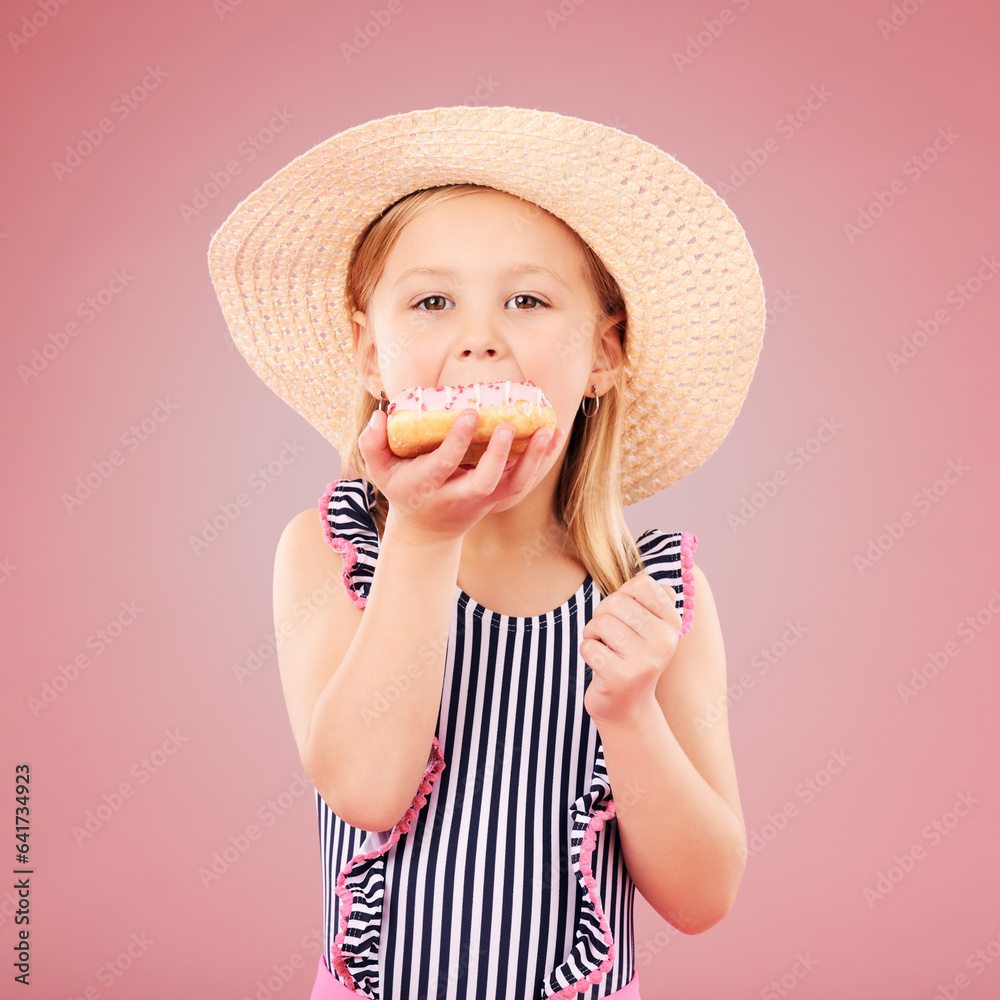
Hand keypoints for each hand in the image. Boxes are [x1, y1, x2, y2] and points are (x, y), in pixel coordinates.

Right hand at [358, 407, 565, 543]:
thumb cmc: (403, 489)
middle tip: (507, 425)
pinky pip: (524, 483)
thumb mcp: (380, 470)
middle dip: (497, 455)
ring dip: (533, 460)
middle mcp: (458, 496)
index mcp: (428, 486)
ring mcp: (482, 500)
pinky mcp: (498, 499)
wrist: (427, 531)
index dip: (456, 441)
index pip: (444, 464)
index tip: (469, 413)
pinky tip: (552, 434)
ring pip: (513, 486)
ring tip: (547, 428)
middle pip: (483, 481)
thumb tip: (379, 416)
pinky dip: (541, 461)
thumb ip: (372, 443)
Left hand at [581, 571, 682, 726]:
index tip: (625, 615)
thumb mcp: (649, 628)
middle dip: (602, 615)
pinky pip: (588, 646)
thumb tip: (651, 580)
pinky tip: (601, 664)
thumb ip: (650, 600)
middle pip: (615, 602)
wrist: (629, 707)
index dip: (623, 594)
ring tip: (605, 649)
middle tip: (610, 635)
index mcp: (672, 623)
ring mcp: (643, 660)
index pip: (641, 583)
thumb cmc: (632, 656)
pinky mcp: (620, 677)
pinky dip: (587, 652)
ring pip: (600, 622)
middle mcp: (663, 640)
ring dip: (593, 634)